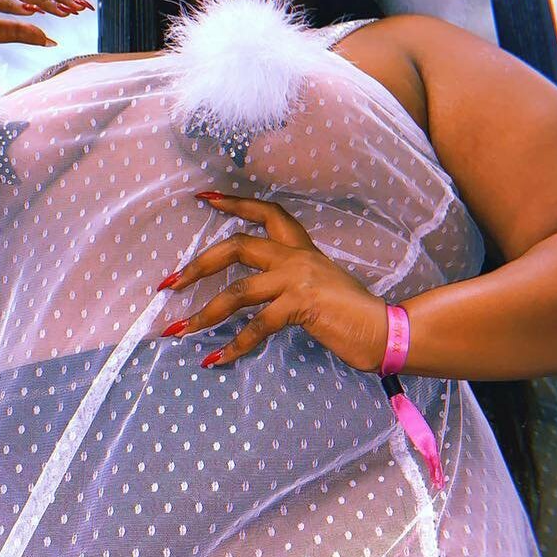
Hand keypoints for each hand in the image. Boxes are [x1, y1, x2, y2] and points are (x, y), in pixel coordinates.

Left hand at [157, 192, 389, 371]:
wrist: (386, 330)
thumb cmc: (354, 315)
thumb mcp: (321, 287)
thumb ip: (291, 282)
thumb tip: (256, 297)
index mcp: (302, 249)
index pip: (266, 213)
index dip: (234, 203)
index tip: (203, 197)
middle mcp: (297, 257)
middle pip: (237, 246)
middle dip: (198, 265)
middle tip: (169, 284)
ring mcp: (298, 279)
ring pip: (238, 291)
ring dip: (203, 314)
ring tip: (178, 330)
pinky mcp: (301, 304)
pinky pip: (256, 326)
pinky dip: (233, 346)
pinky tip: (215, 359)